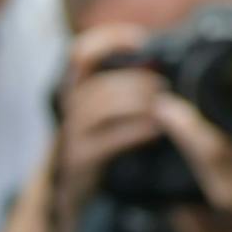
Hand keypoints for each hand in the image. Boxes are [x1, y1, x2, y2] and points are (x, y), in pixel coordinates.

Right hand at [55, 25, 167, 230]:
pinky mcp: (81, 160)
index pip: (79, 54)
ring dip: (137, 102)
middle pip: (98, 84)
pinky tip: (156, 129)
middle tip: (162, 85)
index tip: (140, 40)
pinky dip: (136, 131)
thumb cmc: (96, 140)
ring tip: (161, 104)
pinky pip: (109, 140)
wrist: (68, 191)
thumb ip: (119, 84)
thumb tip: (159, 60)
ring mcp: (71, 137)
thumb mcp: (101, 109)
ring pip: (101, 108)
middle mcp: (68, 110)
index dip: (108, 40)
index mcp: (75, 90)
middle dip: (135, 80)